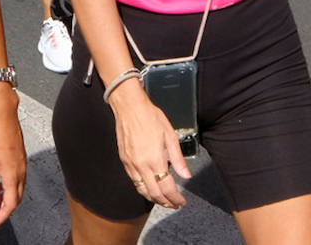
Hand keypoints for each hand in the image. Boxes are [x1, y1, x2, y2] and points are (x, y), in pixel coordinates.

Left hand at [0, 108, 26, 227]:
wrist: (4, 116)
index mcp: (13, 176)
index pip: (10, 204)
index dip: (2, 216)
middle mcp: (20, 172)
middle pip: (15, 199)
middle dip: (4, 210)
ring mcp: (22, 165)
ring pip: (17, 190)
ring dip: (6, 199)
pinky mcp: (20, 158)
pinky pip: (17, 180)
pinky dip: (9, 188)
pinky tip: (0, 185)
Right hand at [109, 87, 191, 209]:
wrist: (129, 107)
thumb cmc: (150, 117)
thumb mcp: (170, 136)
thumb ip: (178, 159)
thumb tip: (186, 175)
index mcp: (155, 159)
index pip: (167, 188)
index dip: (176, 198)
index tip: (182, 202)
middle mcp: (141, 165)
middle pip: (154, 194)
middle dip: (166, 202)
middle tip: (175, 204)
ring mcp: (131, 164)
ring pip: (142, 190)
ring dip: (154, 198)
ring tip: (163, 200)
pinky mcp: (124, 160)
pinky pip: (134, 181)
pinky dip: (143, 188)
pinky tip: (150, 186)